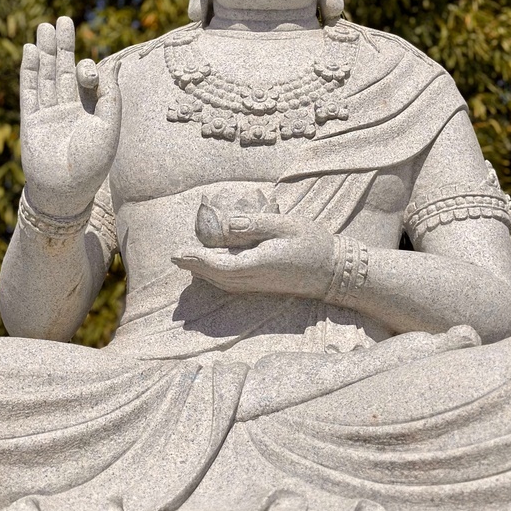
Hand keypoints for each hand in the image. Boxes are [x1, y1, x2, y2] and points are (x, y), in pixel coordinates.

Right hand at [20, 16, 121, 216]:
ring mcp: (49, 113)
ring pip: (46, 76)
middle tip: (63, 20)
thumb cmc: (92, 163)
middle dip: (63, 46)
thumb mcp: (109, 126)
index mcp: (91, 111)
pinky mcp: (31, 120)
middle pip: (64, 70)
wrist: (65, 191)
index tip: (89, 71)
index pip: (87, 80)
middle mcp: (69, 110)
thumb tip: (113, 64)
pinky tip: (31, 50)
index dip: (88, 70)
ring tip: (45, 27)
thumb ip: (111, 96)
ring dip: (45, 52)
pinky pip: (30, 90)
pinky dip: (30, 70)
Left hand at [171, 211, 334, 298]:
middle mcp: (256, 279)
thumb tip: (226, 224)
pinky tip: (213, 270)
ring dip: (204, 273)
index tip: (177, 252)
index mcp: (259, 263)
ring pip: (224, 282)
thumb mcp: (285, 225)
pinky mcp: (265, 286)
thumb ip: (255, 225)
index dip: (196, 259)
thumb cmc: (312, 243)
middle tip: (174, 255)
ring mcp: (260, 286)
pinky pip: (234, 284)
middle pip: (217, 276)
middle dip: (194, 266)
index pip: (219, 264)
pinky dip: (218, 277)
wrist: (336, 271)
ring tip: (188, 262)